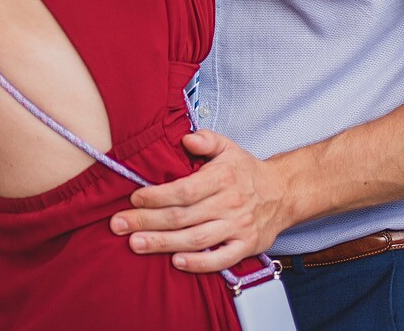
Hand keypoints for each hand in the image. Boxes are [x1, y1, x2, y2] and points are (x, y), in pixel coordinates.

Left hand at [108, 131, 293, 273]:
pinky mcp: (246, 246)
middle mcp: (230, 203)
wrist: (284, 193)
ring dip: (163, 244)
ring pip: (196, 239)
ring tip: (135, 245)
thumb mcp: (228, 147)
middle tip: (119, 225)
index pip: (184, 190)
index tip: (133, 199)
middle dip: (147, 222)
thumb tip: (185, 139)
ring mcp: (238, 227)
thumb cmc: (247, 171)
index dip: (156, 196)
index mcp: (222, 178)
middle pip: (183, 216)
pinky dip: (198, 264)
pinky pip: (220, 259)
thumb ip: (206, 140)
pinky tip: (175, 263)